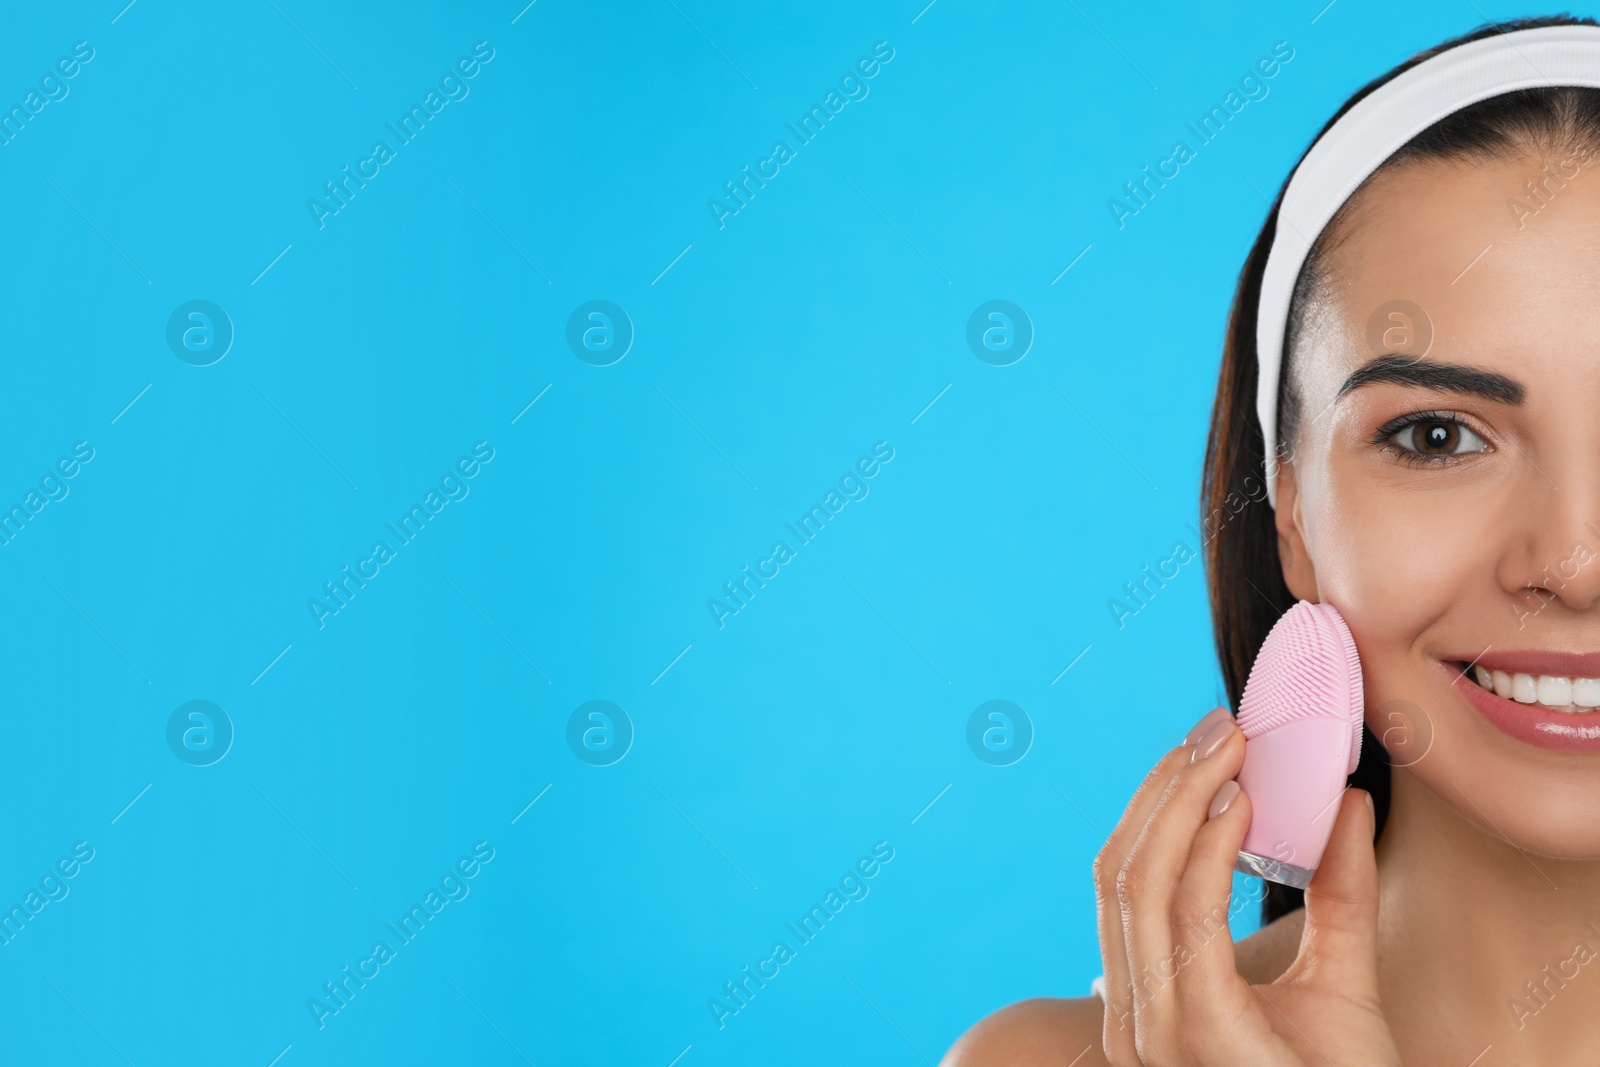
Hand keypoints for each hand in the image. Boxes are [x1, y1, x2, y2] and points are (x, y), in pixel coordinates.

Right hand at [1090, 708, 1401, 1065]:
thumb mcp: (1342, 977)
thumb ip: (1340, 892)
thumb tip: (1347, 801)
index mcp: (1150, 1000)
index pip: (1124, 878)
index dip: (1155, 801)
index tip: (1208, 742)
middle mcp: (1134, 1015)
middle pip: (1119, 869)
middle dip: (1163, 785)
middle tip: (1217, 726)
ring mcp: (1154, 1030)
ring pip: (1137, 883)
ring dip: (1181, 800)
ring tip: (1230, 748)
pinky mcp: (1195, 1033)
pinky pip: (1183, 918)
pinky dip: (1204, 848)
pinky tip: (1238, 804)